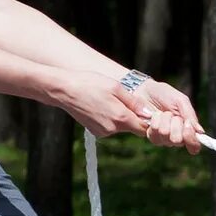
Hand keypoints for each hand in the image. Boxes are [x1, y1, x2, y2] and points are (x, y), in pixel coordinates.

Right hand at [60, 66, 202, 150]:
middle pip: (133, 127)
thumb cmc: (90, 83)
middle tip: (128, 102)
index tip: (152, 114)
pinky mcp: (95, 132)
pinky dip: (110, 119)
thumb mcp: (116, 87)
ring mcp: (103, 132)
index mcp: (120, 118)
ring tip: (109, 100)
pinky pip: (110, 127)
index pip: (144, 128)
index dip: (150, 122)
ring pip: (121, 127)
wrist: (63, 90)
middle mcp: (112, 129)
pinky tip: (101, 106)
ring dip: (122, 117)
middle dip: (135, 117)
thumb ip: (134, 103)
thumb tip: (150, 114)